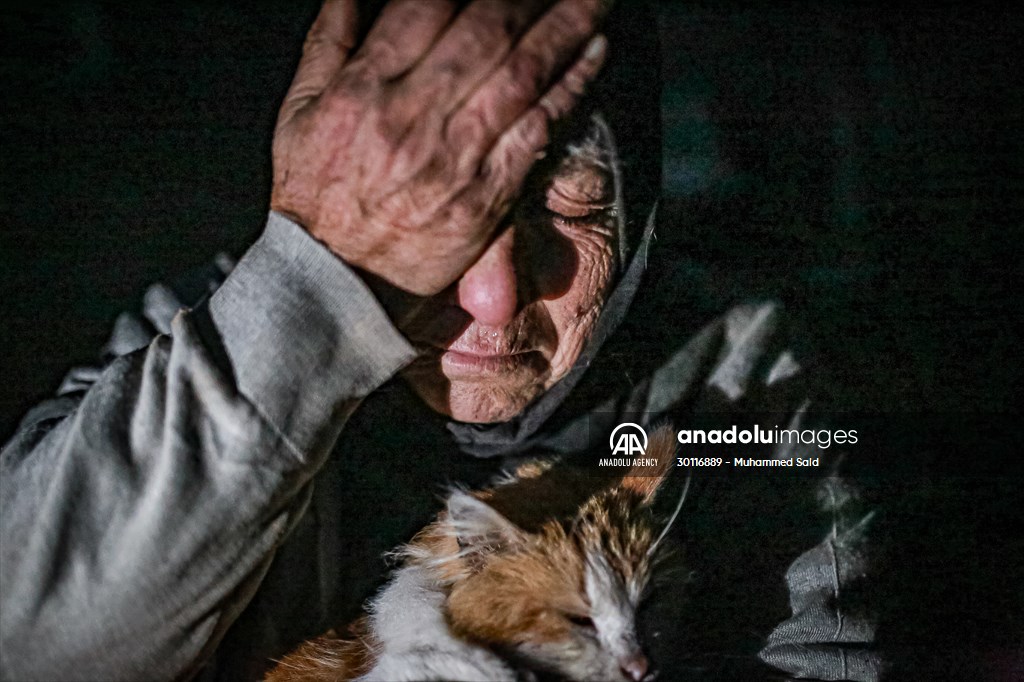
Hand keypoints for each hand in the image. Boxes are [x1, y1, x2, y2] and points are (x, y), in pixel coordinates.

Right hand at [270, 0, 609, 295]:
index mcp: (363, 90)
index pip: (424, 6)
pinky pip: (537, 131)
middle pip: (486, 30)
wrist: (333, 283)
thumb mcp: (299, 114)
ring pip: (521, 73)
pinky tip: (596, 51)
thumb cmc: (314, 198)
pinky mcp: (486, 196)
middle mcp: (412, 117)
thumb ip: (329, 42)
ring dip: (567, 25)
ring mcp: (453, 157)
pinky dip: (571, 87)